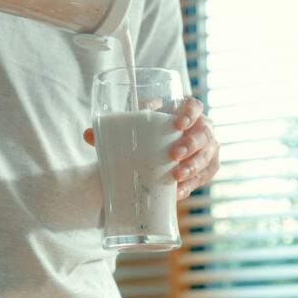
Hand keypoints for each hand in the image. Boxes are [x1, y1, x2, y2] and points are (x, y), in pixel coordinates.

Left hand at [83, 97, 220, 200]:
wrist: (158, 154)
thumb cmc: (148, 136)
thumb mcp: (133, 130)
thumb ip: (111, 130)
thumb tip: (88, 134)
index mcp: (185, 111)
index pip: (195, 105)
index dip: (190, 113)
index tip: (177, 124)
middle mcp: (202, 128)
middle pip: (205, 133)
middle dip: (191, 144)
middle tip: (173, 155)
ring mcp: (208, 148)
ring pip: (208, 156)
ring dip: (194, 167)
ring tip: (176, 176)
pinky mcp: (207, 168)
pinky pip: (205, 176)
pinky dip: (192, 184)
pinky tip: (178, 192)